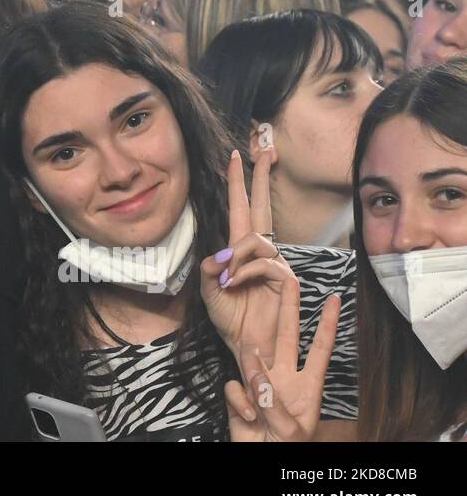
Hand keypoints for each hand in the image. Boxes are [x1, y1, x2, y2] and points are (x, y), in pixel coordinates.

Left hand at [200, 149, 294, 367]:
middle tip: (265, 149)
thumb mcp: (208, 292)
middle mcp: (260, 252)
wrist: (248, 346)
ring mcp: (275, 264)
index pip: (241, 209)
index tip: (237, 157)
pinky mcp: (286, 279)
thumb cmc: (230, 320)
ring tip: (225, 280)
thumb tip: (216, 253)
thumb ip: (207, 270)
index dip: (239, 184)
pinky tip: (233, 284)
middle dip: (262, 177)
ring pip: (255, 240)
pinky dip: (243, 271)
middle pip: (261, 207)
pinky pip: (263, 262)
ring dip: (235, 257)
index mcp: (239, 251)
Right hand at [225, 286, 339, 441]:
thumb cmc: (285, 450)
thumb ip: (272, 399)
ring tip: (253, 384)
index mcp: (308, 387)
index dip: (328, 325)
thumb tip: (253, 368)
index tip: (334, 299)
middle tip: (291, 281)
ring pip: (251, 358)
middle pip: (288, 337)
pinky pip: (234, 385)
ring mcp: (260, 384)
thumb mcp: (289, 430)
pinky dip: (238, 401)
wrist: (258, 461)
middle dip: (290, 309)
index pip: (321, 350)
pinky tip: (245, 416)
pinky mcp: (238, 393)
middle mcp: (284, 379)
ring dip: (250, 365)